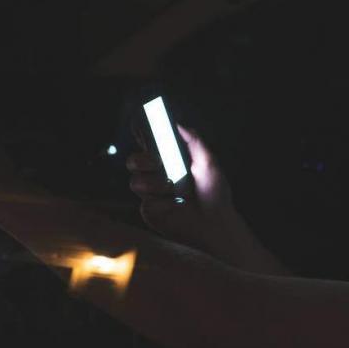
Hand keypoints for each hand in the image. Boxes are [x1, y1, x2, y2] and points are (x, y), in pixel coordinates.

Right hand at [127, 124, 234, 252]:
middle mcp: (156, 176)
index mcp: (168, 162)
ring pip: (135, 182)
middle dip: (140, 159)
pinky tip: (176, 206)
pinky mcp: (150, 212)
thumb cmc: (215, 194)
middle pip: (133, 161)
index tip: (138, 126)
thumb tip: (179, 125)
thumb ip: (194, 142)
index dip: (139, 135)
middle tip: (157, 162)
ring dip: (156, 183)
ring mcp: (151, 195)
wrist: (216, 222)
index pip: (147, 145)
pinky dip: (162, 203)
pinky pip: (145, 203)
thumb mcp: (208, 163)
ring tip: (175, 190)